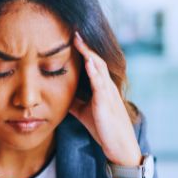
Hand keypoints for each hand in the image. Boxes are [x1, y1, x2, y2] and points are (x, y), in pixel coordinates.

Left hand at [69, 32, 141, 166]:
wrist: (118, 146)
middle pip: (96, 60)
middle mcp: (107, 86)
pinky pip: (101, 84)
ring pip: (100, 68)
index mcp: (101, 87)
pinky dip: (94, 72)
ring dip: (89, 53)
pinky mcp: (106, 103)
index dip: (83, 51)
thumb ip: (75, 101)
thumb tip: (58, 94)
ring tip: (79, 40)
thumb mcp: (84, 112)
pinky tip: (87, 63)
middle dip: (85, 46)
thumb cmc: (103, 129)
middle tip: (74, 31)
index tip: (72, 38)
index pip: (92, 64)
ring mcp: (108, 93)